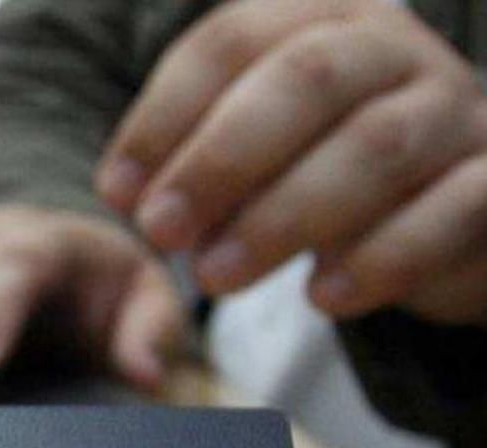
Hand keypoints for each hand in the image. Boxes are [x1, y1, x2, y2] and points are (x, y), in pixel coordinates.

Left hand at [98, 0, 486, 325]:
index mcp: (318, 19)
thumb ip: (193, 157)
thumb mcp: (255, 147)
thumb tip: (125, 194)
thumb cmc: (323, 166)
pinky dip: (381, 258)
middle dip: (219, 159)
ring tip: (216, 276)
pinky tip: (321, 298)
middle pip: (305, 80)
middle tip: (160, 231)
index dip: (163, 116)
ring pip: (376, 147)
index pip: (231, 42)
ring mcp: (452, 113)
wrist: (448, 203)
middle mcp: (391, 50)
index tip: (116, 193)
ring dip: (284, 216)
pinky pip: (449, 212)